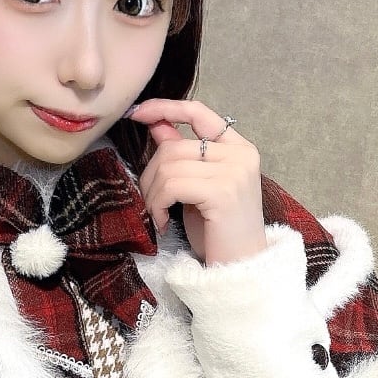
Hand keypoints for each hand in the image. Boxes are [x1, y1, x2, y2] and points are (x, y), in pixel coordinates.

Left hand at [127, 97, 266, 263]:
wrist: (242, 270)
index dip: (165, 108)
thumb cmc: (218, 232)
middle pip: (173, 146)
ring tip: (158, 216)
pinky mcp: (222, 192)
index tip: (136, 113)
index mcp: (238, 148)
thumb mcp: (196, 186)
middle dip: (150, 175)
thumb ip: (182, 154)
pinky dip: (157, 205)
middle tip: (151, 203)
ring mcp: (234, 171)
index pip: (198, 112)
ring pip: (168, 165)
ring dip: (152, 194)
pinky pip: (172, 185)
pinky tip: (163, 223)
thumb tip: (156, 123)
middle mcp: (240, 154)